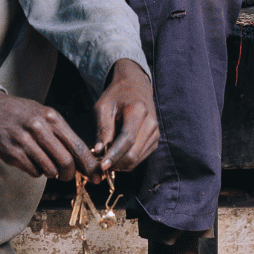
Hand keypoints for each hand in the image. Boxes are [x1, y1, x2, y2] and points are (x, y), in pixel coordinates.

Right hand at [0, 90, 94, 178]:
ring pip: (49, 170)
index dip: (89, 165)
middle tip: (67, 175)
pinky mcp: (12, 154)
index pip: (77, 146)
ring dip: (51, 172)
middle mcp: (39, 128)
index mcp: (52, 118)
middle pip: (65, 162)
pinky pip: (33, 172)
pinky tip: (30, 160)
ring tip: (44, 162)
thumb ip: (62, 135)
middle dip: (70, 174)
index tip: (97, 176)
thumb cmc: (21, 113)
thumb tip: (82, 159)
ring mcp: (24, 142)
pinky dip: (36, 171)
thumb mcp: (44, 114)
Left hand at [89, 59, 158, 177]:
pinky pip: (140, 158)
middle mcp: (151, 123)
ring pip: (137, 159)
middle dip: (116, 163)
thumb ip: (103, 129)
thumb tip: (98, 151)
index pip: (127, 139)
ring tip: (105, 158)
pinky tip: (116, 155)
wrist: (135, 87)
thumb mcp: (103, 107)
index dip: (114, 155)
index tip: (102, 166)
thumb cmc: (116, 96)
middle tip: (98, 165)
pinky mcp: (154, 140)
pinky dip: (126, 161)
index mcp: (138, 111)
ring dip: (120, 164)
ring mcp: (155, 133)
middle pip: (133, 154)